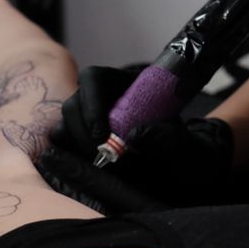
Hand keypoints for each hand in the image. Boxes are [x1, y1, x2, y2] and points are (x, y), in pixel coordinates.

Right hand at [48, 64, 233, 205]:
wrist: (184, 168)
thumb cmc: (185, 150)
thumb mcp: (185, 143)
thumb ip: (167, 137)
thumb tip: (134, 135)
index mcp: (125, 85)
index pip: (94, 78)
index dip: (92, 101)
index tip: (104, 135)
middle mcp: (102, 100)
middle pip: (73, 104)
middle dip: (82, 132)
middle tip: (101, 156)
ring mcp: (89, 121)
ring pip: (63, 126)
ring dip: (76, 146)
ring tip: (101, 164)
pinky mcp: (83, 144)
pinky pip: (64, 146)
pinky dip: (70, 157)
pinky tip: (92, 169)